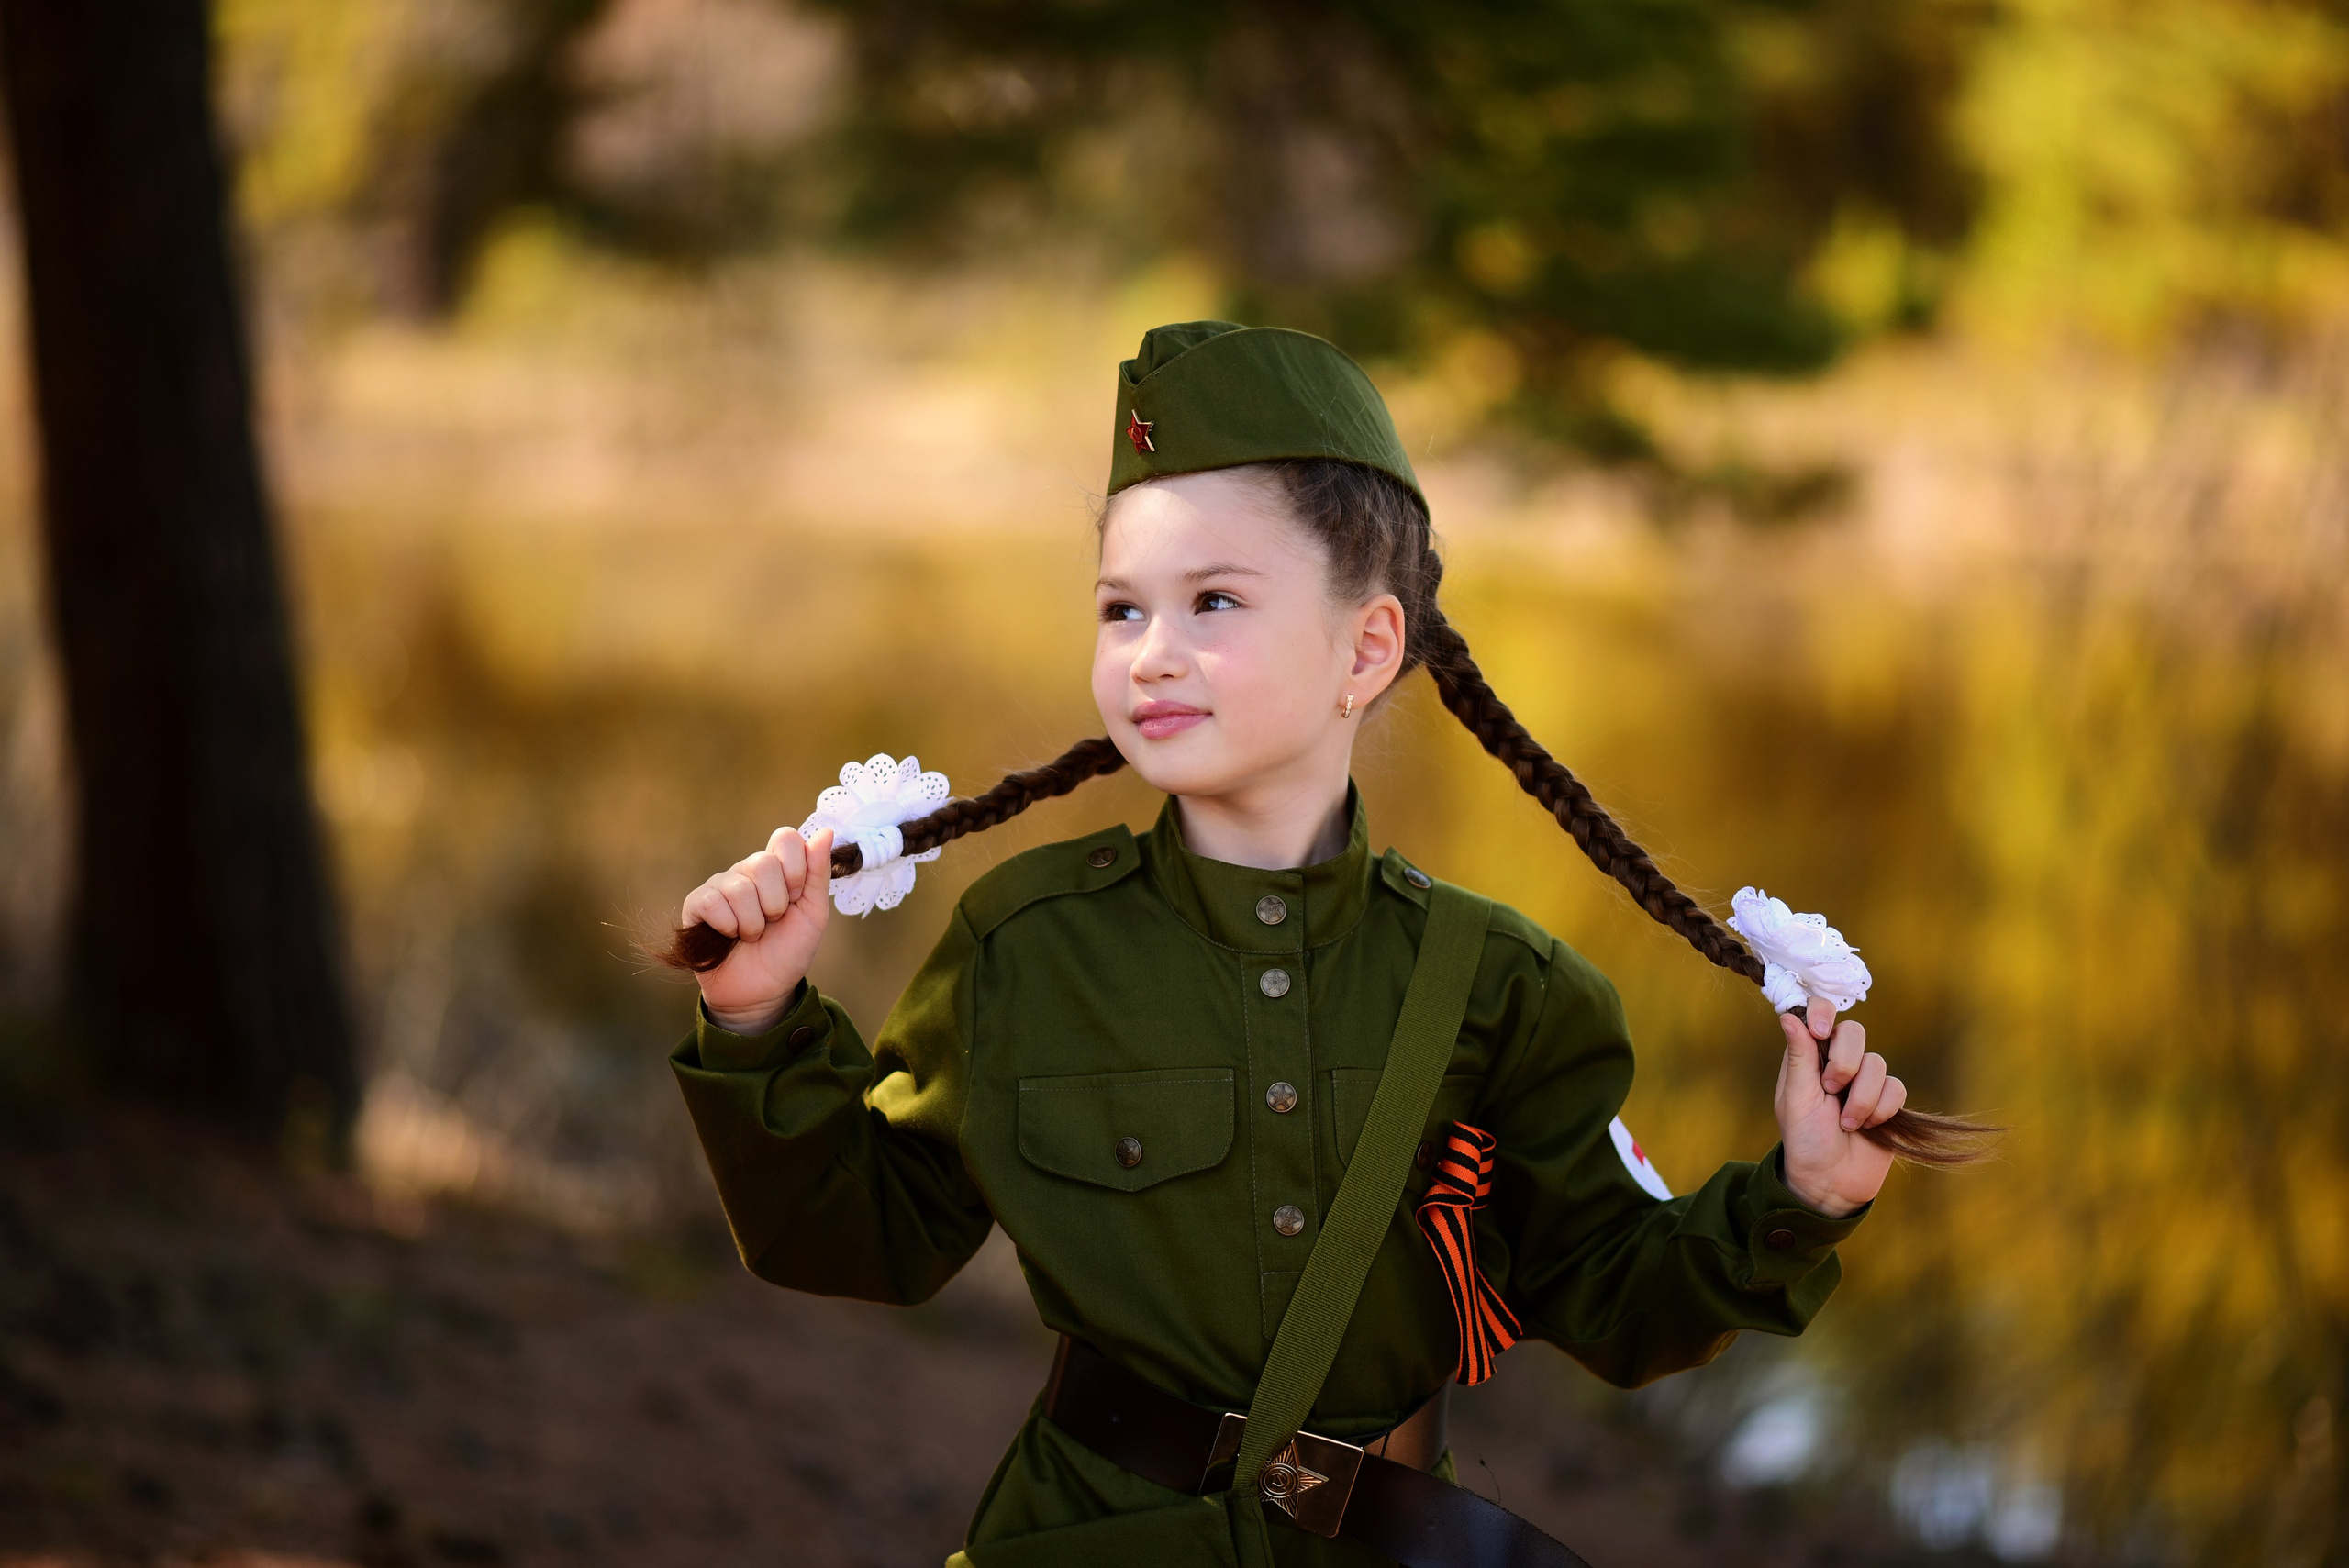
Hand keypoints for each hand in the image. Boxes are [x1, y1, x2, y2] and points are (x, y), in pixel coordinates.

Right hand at [682, 827, 833, 1033]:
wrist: (762, 993)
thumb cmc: (787, 952)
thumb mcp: (814, 914)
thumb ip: (818, 874)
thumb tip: (826, 832)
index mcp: (777, 869)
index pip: (785, 838)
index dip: (795, 869)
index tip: (797, 897)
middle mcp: (746, 872)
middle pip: (763, 863)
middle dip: (776, 903)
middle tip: (773, 921)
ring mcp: (720, 887)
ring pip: (738, 887)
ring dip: (753, 922)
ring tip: (752, 935)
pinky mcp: (696, 906)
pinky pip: (712, 902)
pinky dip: (727, 925)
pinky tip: (729, 936)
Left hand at [1774, 998, 1906, 1217]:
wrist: (1831, 1182)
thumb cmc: (1805, 1141)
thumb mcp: (1796, 1098)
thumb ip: (1798, 1056)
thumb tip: (1787, 1015)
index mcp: (1808, 1057)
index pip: (1818, 1013)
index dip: (1823, 1013)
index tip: (1821, 1031)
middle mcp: (1837, 1062)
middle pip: (1854, 1031)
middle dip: (1845, 1062)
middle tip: (1831, 1089)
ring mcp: (1864, 1080)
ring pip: (1877, 1063)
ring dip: (1861, 1098)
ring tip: (1846, 1123)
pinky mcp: (1888, 1100)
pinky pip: (1896, 1088)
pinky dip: (1881, 1109)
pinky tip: (1868, 1127)